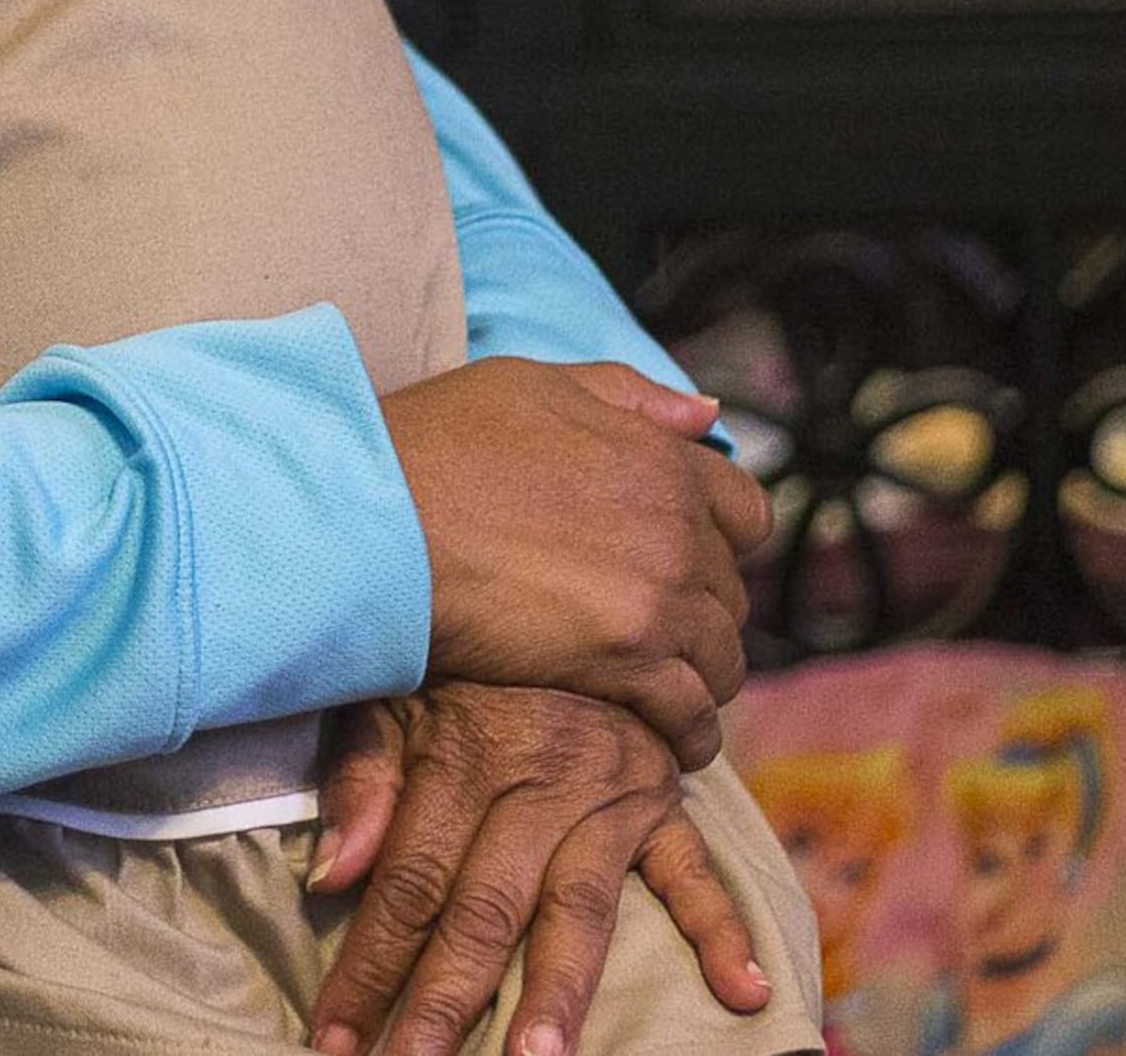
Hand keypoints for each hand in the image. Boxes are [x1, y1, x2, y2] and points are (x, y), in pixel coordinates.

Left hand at [306, 689, 774, 1055]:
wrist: (567, 590)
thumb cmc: (458, 661)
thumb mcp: (391, 694)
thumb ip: (361, 782)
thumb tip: (329, 878)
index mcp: (461, 756)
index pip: (408, 883)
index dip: (369, 965)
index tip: (336, 1038)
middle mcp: (537, 780)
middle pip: (483, 910)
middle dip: (444, 1001)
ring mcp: (608, 794)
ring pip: (577, 907)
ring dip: (557, 991)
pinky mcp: (662, 799)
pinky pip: (696, 870)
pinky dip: (723, 931)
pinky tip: (743, 993)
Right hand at [378, 360, 766, 763]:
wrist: (378, 518)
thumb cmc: (436, 446)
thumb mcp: (534, 386)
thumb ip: (629, 398)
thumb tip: (706, 417)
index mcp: (660, 461)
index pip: (747, 513)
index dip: (721, 542)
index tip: (687, 563)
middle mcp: (677, 529)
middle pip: (732, 594)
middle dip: (701, 613)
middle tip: (656, 633)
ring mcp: (657, 599)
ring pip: (722, 659)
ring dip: (697, 675)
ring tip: (660, 690)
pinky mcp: (625, 664)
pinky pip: (690, 715)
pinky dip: (684, 732)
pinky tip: (661, 739)